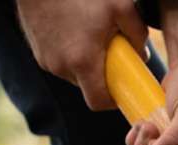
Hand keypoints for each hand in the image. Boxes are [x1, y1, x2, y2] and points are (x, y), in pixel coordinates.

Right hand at [17, 0, 147, 110]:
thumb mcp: (120, 6)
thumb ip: (137, 33)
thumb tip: (142, 54)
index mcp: (82, 63)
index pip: (99, 103)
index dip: (112, 100)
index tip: (122, 88)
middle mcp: (61, 66)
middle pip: (87, 88)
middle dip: (101, 77)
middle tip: (110, 55)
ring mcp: (45, 58)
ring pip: (73, 74)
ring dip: (85, 64)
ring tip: (91, 39)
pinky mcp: (35, 48)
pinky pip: (59, 60)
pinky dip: (69, 54)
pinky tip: (75, 32)